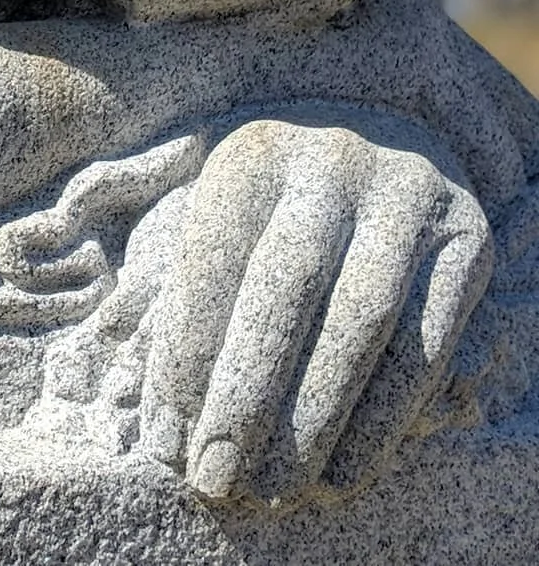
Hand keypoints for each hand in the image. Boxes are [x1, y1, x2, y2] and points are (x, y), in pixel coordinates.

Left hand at [138, 105, 492, 503]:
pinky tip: (347, 471)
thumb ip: (183, 307)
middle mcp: (331, 162)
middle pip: (286, 286)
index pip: (212, 261)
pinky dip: (388, 416)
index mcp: (254, 156)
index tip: (167, 441)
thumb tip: (160, 428)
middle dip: (247, 394)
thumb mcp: (223, 227)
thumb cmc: (277, 212)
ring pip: (364, 318)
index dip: (187, 357)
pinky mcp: (467, 236)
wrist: (385, 138)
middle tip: (217, 478)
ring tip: (280, 490)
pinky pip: (429, 340)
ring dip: (320, 418)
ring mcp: (405, 193)